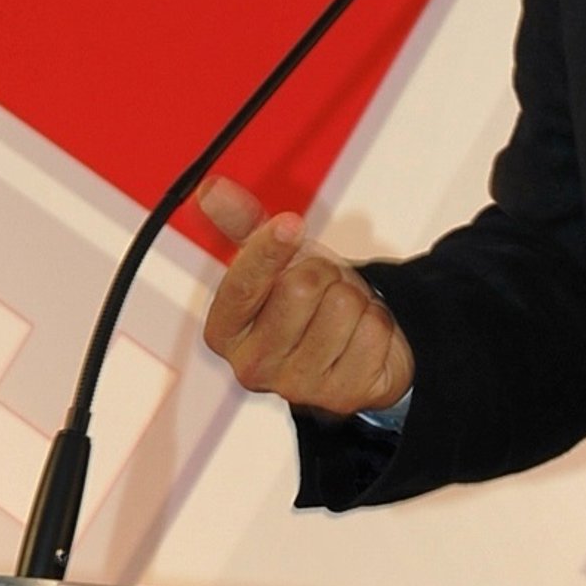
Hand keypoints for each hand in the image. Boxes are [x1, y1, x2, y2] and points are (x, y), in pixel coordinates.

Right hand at [199, 175, 414, 416]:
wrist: (352, 341)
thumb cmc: (306, 298)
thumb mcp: (277, 259)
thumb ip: (242, 223)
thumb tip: (209, 188)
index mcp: (225, 331)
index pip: (242, 283)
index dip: (270, 248)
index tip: (290, 223)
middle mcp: (252, 366)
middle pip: (302, 286)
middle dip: (323, 273)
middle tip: (321, 288)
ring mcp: (297, 388)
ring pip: (343, 305)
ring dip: (353, 298)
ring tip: (340, 313)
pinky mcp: (342, 397)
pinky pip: (374, 331)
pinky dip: (376, 323)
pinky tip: (359, 336)